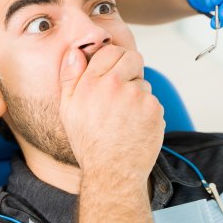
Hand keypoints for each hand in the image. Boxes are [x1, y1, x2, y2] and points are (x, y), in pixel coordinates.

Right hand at [58, 45, 164, 176]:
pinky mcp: (154, 108)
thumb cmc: (89, 142)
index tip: (113, 70)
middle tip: (123, 89)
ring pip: (143, 83)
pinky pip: (153, 101)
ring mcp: (137, 96)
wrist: (112, 171)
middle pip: (132, 58)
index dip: (113, 59)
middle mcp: (115, 84)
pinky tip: (135, 126)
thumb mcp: (68, 109)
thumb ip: (70, 77)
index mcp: (92, 82)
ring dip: (137, 94)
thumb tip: (75, 52)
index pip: (110, 50)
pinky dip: (147, 111)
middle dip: (130, 68)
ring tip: (125, 117)